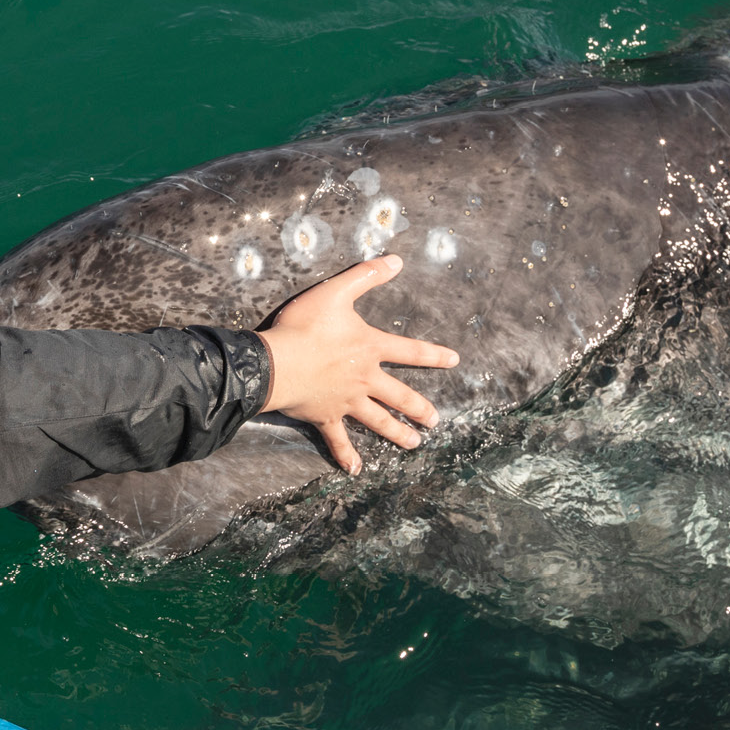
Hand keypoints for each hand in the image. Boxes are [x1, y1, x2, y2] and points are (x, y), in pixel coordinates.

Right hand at [255, 254, 459, 474]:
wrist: (275, 362)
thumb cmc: (304, 325)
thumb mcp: (336, 291)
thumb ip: (366, 275)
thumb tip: (396, 260)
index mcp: (370, 348)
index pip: (409, 351)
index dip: (434, 355)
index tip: (454, 361)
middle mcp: (364, 379)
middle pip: (399, 396)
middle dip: (419, 408)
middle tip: (435, 420)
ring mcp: (346, 401)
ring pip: (378, 421)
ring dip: (397, 433)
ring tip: (415, 445)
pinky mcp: (325, 416)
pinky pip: (338, 440)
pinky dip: (346, 455)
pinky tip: (356, 470)